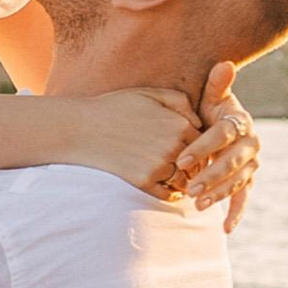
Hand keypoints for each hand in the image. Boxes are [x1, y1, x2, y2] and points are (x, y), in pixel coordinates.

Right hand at [58, 85, 201, 195]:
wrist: (82, 128)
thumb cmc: (116, 107)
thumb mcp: (150, 94)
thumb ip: (180, 102)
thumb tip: (198, 121)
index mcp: (179, 124)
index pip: (205, 141)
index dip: (201, 146)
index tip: (194, 149)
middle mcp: (173, 146)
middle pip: (198, 163)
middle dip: (195, 165)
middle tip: (190, 168)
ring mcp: (159, 165)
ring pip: (185, 180)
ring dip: (184, 180)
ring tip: (178, 178)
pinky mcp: (144, 181)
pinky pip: (168, 194)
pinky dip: (170, 193)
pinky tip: (166, 187)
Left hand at [174, 63, 261, 226]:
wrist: (218, 125)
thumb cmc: (209, 110)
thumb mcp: (211, 97)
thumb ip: (216, 85)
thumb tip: (224, 64)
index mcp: (241, 122)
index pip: (224, 134)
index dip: (204, 146)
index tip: (182, 159)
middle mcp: (251, 144)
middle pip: (232, 161)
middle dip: (211, 175)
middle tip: (190, 187)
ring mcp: (251, 164)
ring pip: (238, 181)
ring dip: (220, 193)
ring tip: (198, 203)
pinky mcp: (248, 180)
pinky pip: (244, 198)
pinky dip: (236, 213)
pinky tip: (225, 229)